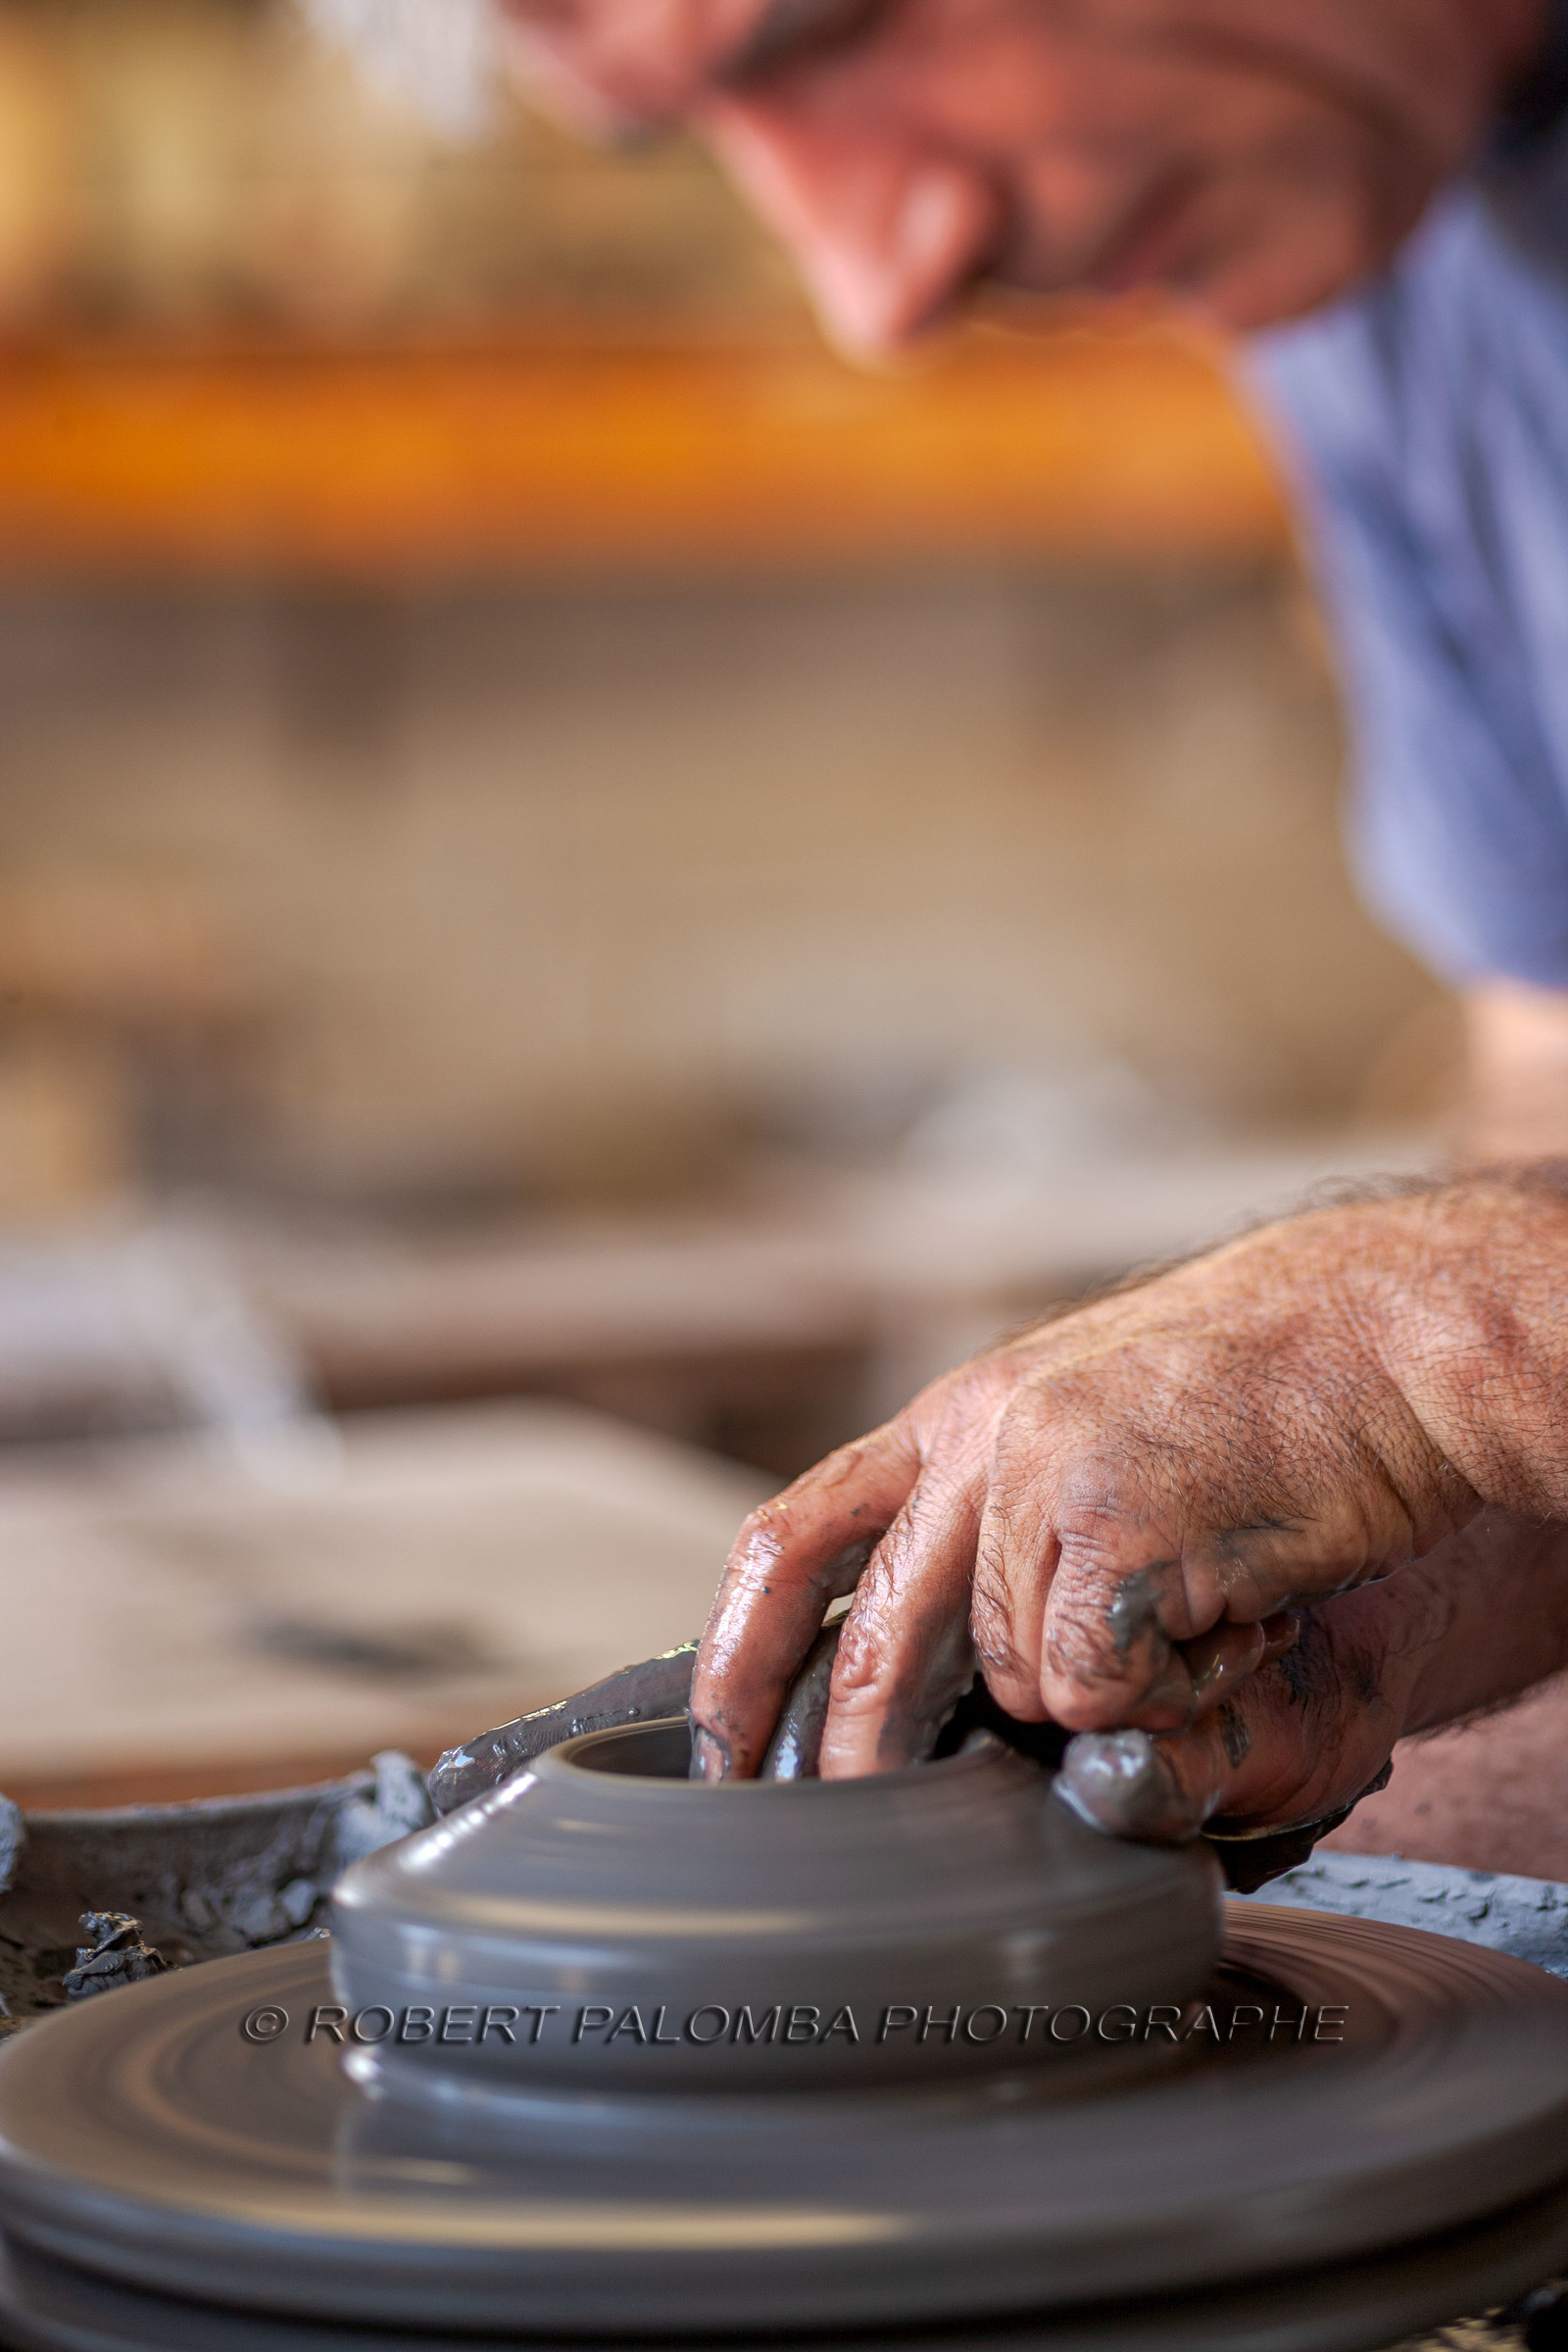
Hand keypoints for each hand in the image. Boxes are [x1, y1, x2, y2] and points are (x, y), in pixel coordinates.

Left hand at [691, 1175, 1567, 1782]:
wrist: (1392, 1330)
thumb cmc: (1272, 1396)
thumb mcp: (1089, 1428)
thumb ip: (1001, 1523)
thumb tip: (947, 1663)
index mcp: (958, 1415)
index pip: (794, 1535)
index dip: (736, 1658)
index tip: (719, 1756)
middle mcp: (976, 1435)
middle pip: (877, 1643)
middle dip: (865, 1766)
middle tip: (873, 1838)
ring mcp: (1037, 1476)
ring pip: (1020, 1682)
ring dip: (1114, 1691)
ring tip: (1203, 1617)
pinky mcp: (1111, 1527)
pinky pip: (1100, 1688)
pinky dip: (1177, 1686)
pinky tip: (1236, 1613)